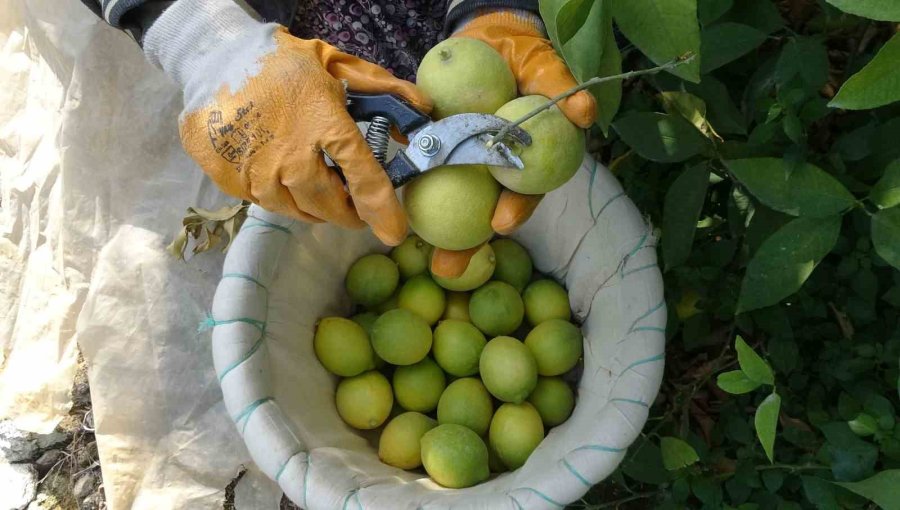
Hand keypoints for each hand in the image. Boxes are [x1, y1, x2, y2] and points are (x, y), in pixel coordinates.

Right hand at [145, 0, 430, 245]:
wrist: (215, 54)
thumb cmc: (284, 62)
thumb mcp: (339, 65)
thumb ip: (385, 89)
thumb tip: (426, 109)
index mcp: (326, 126)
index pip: (365, 180)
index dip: (383, 210)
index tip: (394, 231)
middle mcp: (291, 158)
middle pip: (329, 207)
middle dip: (348, 213)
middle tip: (354, 207)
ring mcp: (255, 172)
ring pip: (295, 211)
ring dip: (314, 207)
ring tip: (319, 192)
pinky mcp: (228, 179)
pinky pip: (263, 202)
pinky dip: (279, 196)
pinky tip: (282, 177)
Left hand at [430, 9, 595, 275]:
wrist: (488, 40)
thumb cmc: (525, 58)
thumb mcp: (546, 68)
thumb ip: (561, 89)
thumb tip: (584, 115)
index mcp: (529, 159)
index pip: (525, 192)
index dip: (515, 209)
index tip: (498, 222)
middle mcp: (499, 169)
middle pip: (483, 212)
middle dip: (466, 245)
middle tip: (447, 267)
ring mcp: (467, 164)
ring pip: (452, 203)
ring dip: (439, 236)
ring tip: (423, 262)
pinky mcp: (438, 151)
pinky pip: (423, 174)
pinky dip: (409, 193)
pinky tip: (392, 212)